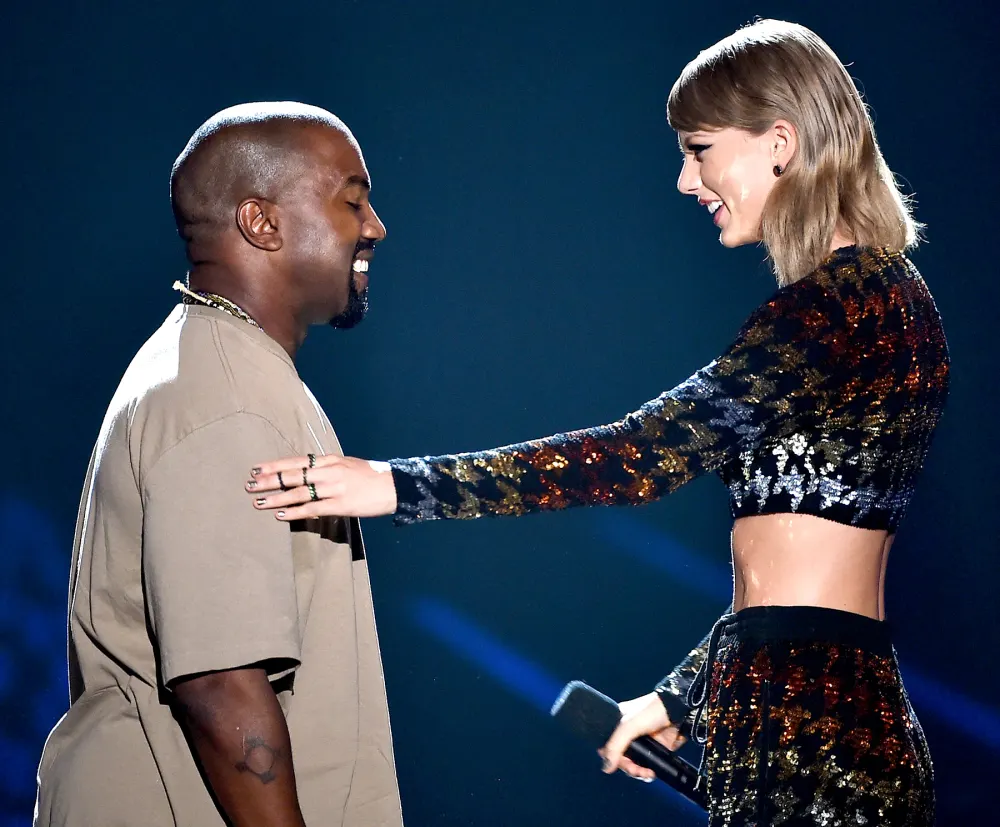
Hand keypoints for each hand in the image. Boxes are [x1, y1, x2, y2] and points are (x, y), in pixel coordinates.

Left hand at [246, 455, 397, 519]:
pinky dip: (295, 512)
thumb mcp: (347, 464)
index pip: (295, 461)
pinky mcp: (340, 505)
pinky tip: (280, 515)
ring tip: (258, 502)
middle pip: (292, 476)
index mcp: (329, 460)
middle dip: (268, 481)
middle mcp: (328, 471)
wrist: (394, 485)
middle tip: (248, 486)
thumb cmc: (370, 476)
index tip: (255, 469)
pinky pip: (312, 509)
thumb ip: (326, 468)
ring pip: (298, 493)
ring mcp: (333, 488)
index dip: (274, 466)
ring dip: (276, 498)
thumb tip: (307, 474)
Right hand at [599, 692, 686, 781]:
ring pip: (633, 763)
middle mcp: (628, 734)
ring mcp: (642, 742)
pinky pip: (646, 764)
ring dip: (637, 772)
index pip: (608, 746)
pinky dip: (647, 771)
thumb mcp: (628, 725)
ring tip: (647, 773)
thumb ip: (615, 746)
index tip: (618, 764)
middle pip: (621, 757)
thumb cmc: (650, 712)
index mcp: (618, 724)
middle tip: (636, 771)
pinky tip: (651, 773)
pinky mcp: (655, 748)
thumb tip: (606, 768)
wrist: (678, 709)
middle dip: (627, 767)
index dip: (611, 757)